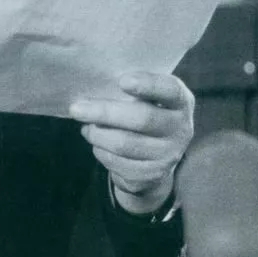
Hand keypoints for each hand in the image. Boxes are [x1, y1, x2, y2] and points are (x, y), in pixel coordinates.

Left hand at [69, 72, 194, 214]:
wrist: (157, 155)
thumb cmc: (145, 111)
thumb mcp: (147, 96)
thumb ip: (132, 87)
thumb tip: (93, 82)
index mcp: (181, 101)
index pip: (170, 90)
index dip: (148, 84)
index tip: (122, 81)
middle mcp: (180, 129)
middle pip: (142, 119)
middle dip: (105, 112)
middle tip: (76, 109)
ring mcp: (169, 155)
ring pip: (125, 144)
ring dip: (98, 134)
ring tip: (85, 126)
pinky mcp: (153, 175)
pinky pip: (119, 164)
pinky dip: (101, 152)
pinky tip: (96, 143)